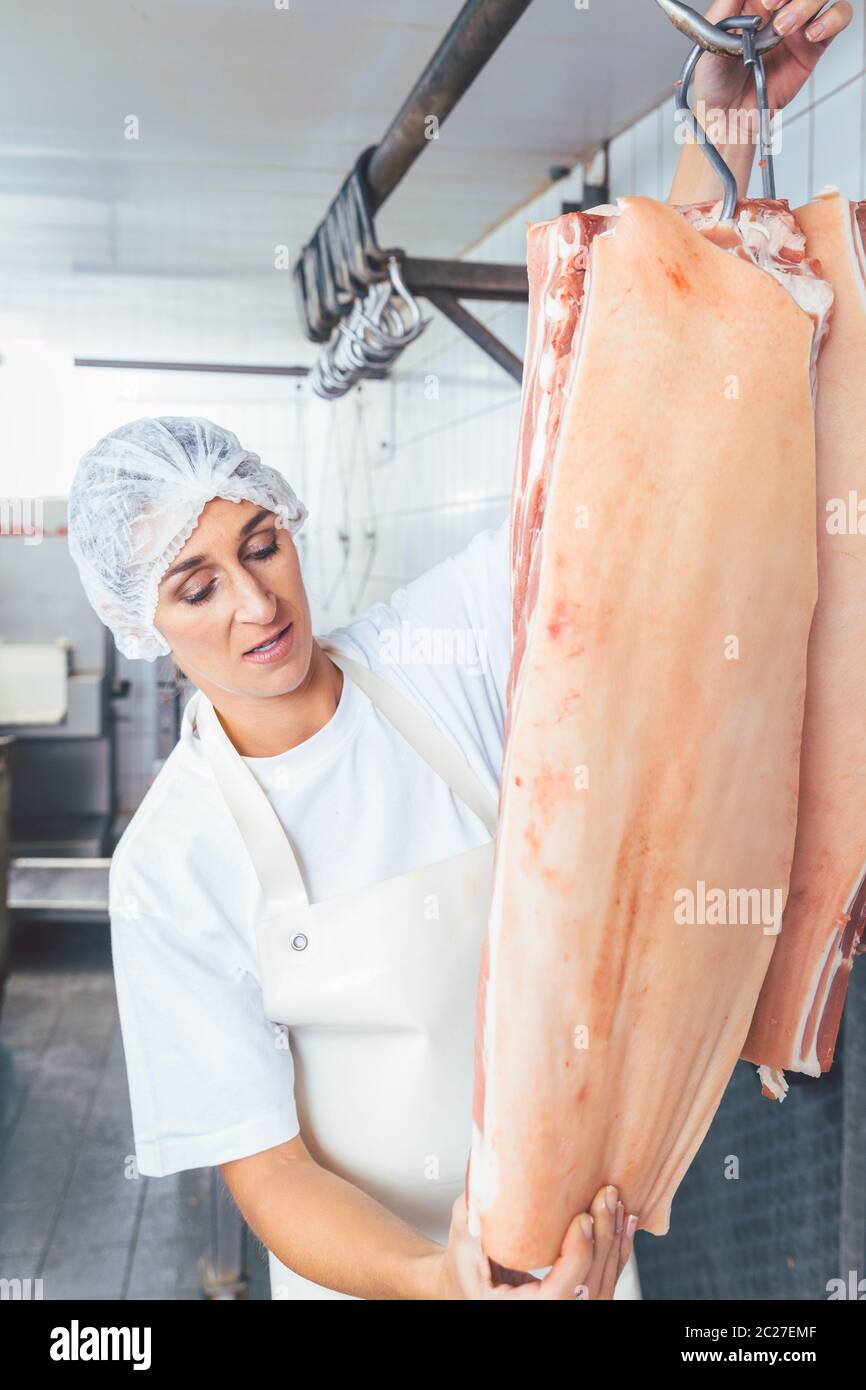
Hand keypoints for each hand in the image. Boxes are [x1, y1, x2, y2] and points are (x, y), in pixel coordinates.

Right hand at [428, 1184, 636, 1299]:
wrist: (461, 1282)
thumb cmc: (460, 1261)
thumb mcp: (462, 1229)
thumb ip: (479, 1203)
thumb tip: (494, 1162)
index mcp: (511, 1306)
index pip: (558, 1294)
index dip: (576, 1258)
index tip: (582, 1219)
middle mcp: (541, 1311)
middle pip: (588, 1290)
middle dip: (603, 1241)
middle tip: (605, 1199)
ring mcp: (561, 1308)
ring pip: (600, 1289)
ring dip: (614, 1245)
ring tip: (617, 1205)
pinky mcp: (571, 1298)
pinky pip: (601, 1284)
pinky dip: (616, 1254)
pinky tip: (623, 1225)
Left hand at [694, 1, 853, 113]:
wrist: (728, 116)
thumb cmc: (715, 81)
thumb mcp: (708, 42)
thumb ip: (723, 12)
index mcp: (752, 1)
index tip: (765, 4)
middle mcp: (779, 9)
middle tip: (774, 14)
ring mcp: (799, 25)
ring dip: (808, 5)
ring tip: (785, 30)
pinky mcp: (814, 45)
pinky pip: (838, 19)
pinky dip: (832, 20)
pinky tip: (812, 35)